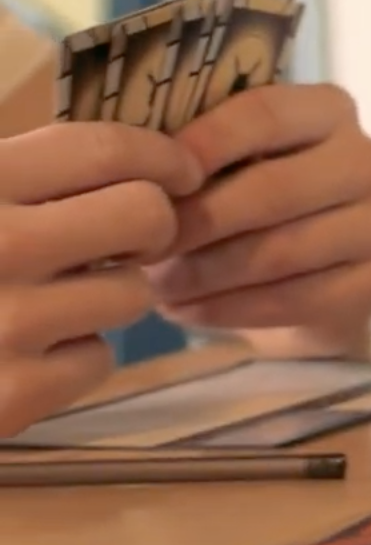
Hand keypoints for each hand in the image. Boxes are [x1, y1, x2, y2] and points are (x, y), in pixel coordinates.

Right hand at [0, 125, 203, 434]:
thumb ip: (15, 174)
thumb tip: (125, 157)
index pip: (104, 149)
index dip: (160, 156)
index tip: (179, 171)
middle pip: (146, 216)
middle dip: (147, 226)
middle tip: (121, 239)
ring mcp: (7, 324)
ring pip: (131, 293)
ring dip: (105, 294)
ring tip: (53, 296)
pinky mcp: (14, 395)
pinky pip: (99, 359)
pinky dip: (74, 357)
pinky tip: (26, 350)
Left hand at [147, 84, 370, 342]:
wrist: (299, 278)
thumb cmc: (245, 201)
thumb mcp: (224, 161)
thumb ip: (194, 152)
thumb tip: (139, 170)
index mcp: (330, 111)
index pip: (265, 114)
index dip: (203, 144)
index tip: (149, 179)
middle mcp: (370, 162)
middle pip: (276, 188)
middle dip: (198, 222)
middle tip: (142, 247)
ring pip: (283, 250)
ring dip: (207, 273)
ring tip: (156, 286)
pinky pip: (295, 300)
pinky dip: (229, 309)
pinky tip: (187, 311)